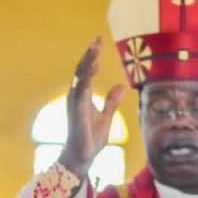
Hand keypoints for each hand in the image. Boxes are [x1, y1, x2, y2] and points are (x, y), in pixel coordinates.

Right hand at [57, 37, 126, 181]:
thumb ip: (112, 102)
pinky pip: (81, 91)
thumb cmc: (91, 139)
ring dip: (88, 63)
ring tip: (96, 49)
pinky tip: (93, 67)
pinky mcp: (77, 112)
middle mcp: (77, 97)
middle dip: (89, 55)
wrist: (83, 158)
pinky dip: (86, 78)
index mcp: (83, 97)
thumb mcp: (106, 117)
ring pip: (80, 78)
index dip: (92, 56)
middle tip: (98, 40)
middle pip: (82, 70)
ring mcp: (76, 104)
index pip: (86, 71)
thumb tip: (122, 86)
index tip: (99, 41)